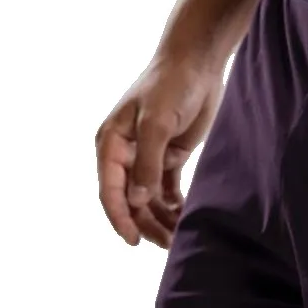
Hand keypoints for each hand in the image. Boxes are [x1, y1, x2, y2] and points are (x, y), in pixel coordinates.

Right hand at [95, 55, 223, 247]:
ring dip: (161, 218)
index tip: (134, 241)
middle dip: (146, 223)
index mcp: (111, 144)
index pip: (110, 191)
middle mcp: (125, 154)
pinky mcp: (169, 155)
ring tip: (178, 238)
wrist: (197, 63)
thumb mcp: (156, 123)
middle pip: (131, 200)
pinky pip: (168, 189)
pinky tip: (185, 219)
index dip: (121, 218)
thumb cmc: (171, 86)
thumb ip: (147, 163)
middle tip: (168, 244)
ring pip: (150, 198)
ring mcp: (148, 156)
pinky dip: (175, 205)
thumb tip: (137, 200)